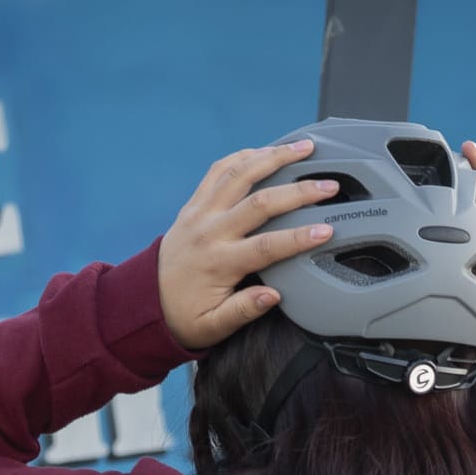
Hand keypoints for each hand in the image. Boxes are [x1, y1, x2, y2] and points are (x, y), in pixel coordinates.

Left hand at [157, 140, 336, 350]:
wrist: (146, 299)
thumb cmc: (185, 315)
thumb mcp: (212, 326)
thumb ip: (243, 311)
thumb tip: (272, 295)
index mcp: (218, 264)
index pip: (265, 246)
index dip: (298, 237)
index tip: (326, 229)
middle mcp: (210, 232)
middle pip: (259, 202)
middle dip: (298, 191)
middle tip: (329, 185)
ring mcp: (200, 213)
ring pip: (239, 175)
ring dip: (274, 157)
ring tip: (305, 147)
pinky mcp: (194, 203)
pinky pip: (219, 170)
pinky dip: (244, 156)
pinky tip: (266, 149)